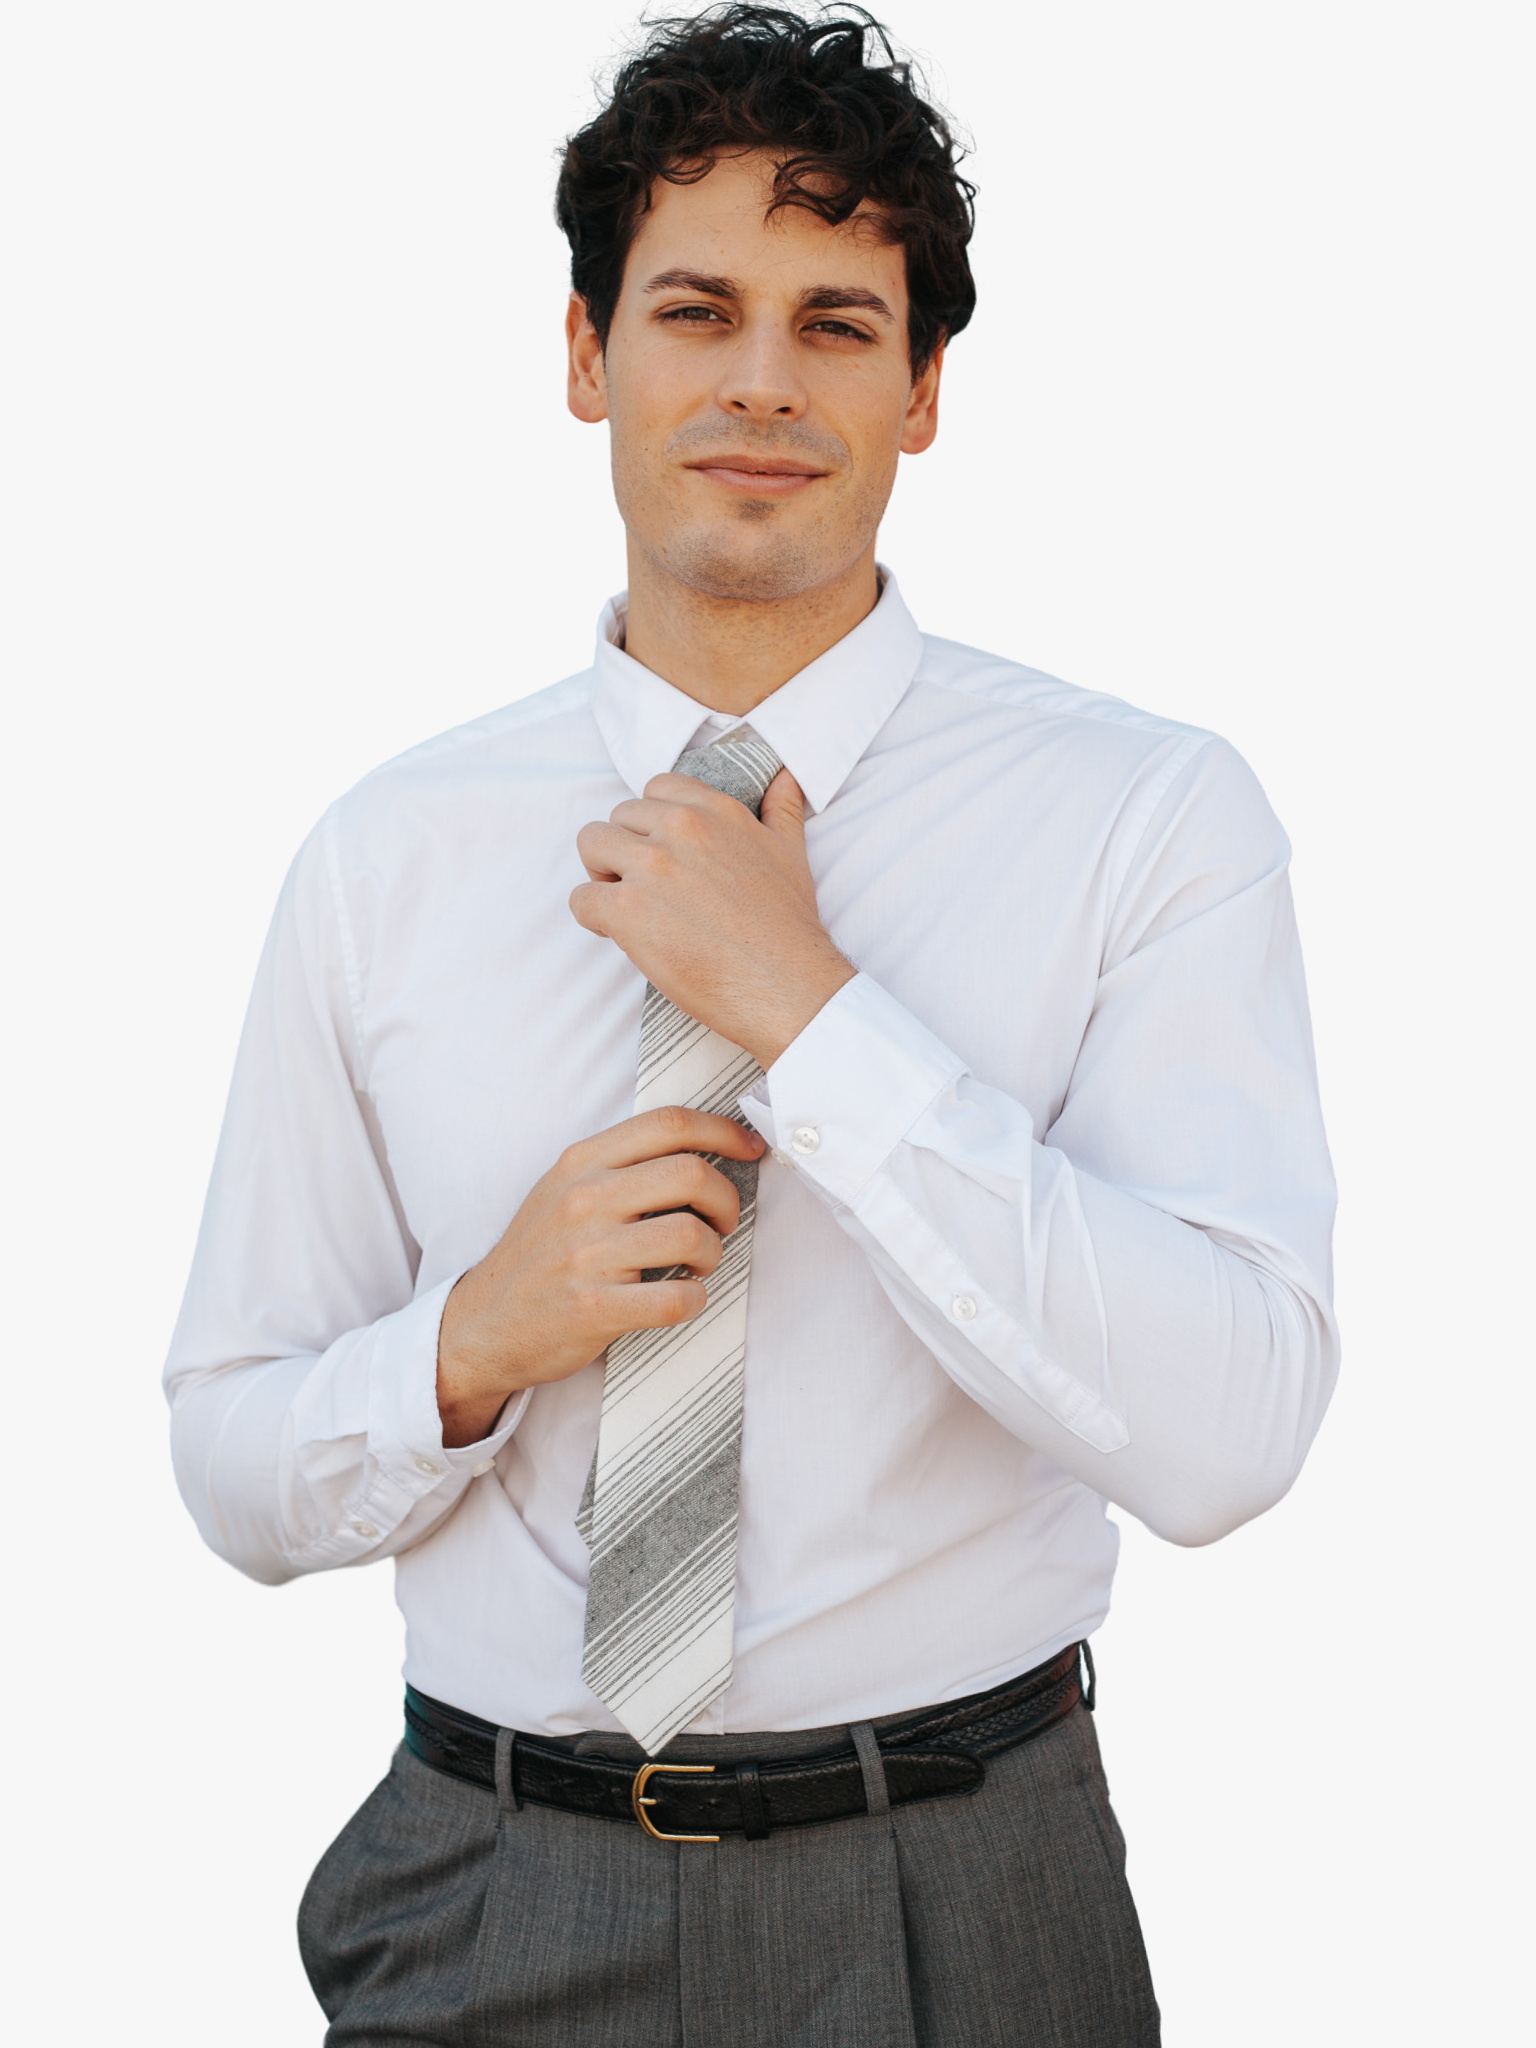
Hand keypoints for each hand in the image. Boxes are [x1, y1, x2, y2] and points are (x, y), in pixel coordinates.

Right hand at [435, 1108, 763, 1446]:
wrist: (483, 1323)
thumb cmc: (540, 1255)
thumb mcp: (564, 1188)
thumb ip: (621, 1164)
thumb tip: (701, 1148)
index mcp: (581, 1162)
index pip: (669, 1124)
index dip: (724, 1131)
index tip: (750, 1149)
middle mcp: (583, 1199)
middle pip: (692, 1173)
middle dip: (726, 1200)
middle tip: (721, 1222)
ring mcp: (585, 1254)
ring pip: (691, 1235)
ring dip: (712, 1253)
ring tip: (698, 1264)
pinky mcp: (591, 1308)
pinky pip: (674, 1299)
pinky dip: (693, 1300)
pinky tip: (681, 1298)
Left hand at [570, 768, 854, 1067]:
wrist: (784, 984)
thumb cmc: (788, 925)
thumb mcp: (791, 853)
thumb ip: (782, 809)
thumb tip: (786, 778)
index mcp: (715, 811)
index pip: (655, 788)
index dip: (651, 823)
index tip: (662, 852)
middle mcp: (681, 828)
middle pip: (617, 817)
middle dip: (624, 850)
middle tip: (646, 889)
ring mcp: (651, 867)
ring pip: (590, 845)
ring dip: (601, 875)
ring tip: (627, 906)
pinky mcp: (628, 910)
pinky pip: (581, 899)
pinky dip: (592, 917)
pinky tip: (620, 934)